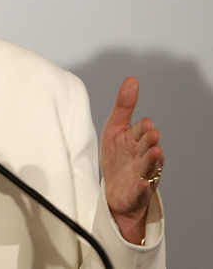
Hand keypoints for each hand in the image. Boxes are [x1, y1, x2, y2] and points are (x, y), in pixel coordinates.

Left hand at [100, 77, 163, 243]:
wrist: (115, 187)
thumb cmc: (117, 154)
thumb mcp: (115, 128)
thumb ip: (124, 106)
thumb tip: (132, 79)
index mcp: (137, 140)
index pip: (141, 131)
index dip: (142, 128)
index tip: (146, 123)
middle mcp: (143, 156)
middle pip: (148, 147)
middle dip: (150, 141)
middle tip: (153, 135)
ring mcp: (142, 174)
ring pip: (148, 166)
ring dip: (151, 160)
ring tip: (155, 153)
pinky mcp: (137, 191)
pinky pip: (140, 190)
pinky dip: (141, 187)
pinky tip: (141, 183)